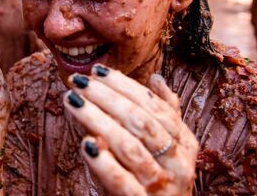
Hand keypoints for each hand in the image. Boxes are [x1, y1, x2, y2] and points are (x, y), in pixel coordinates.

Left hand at [64, 65, 197, 195]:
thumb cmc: (150, 179)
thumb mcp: (158, 148)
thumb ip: (155, 116)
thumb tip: (156, 78)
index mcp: (183, 142)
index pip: (155, 106)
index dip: (125, 86)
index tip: (97, 71)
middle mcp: (178, 163)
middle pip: (142, 122)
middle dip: (108, 97)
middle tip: (80, 82)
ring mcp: (162, 186)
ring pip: (130, 147)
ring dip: (98, 120)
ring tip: (73, 101)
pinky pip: (121, 180)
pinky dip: (103, 162)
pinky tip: (86, 144)